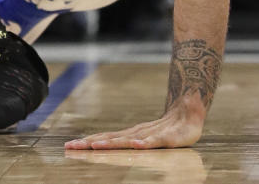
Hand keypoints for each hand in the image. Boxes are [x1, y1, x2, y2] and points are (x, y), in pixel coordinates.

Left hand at [64, 102, 204, 149]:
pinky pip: (155, 141)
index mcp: (130, 134)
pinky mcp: (168, 138)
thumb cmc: (167, 128)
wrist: (189, 112)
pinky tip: (136, 145)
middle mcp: (136, 133)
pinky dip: (145, 142)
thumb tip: (112, 147)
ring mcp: (151, 134)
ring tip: (95, 146)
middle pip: (110, 139)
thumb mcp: (147, 138)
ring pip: (127, 139)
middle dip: (90, 143)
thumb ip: (132, 142)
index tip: (69, 146)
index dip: (87, 143)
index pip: (104, 139)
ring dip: (111, 143)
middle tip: (72, 146)